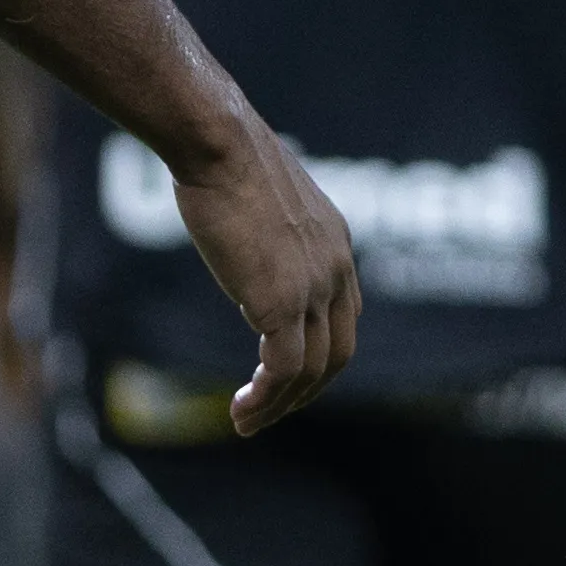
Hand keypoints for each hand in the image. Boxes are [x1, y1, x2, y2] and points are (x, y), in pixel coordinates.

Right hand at [164, 122, 356, 436]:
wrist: (220, 144)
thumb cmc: (228, 158)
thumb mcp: (266, 198)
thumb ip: (272, 230)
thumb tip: (247, 232)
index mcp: (338, 244)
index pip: (345, 317)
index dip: (320, 354)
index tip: (285, 374)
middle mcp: (337, 268)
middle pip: (338, 353)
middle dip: (307, 392)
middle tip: (270, 410)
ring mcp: (313, 287)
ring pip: (312, 371)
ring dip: (280, 406)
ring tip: (246, 422)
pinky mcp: (281, 302)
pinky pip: (283, 370)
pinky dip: (265, 399)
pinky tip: (240, 410)